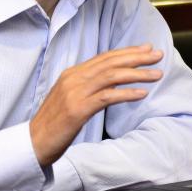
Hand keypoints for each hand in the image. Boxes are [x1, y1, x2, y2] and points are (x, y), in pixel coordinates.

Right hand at [29, 44, 162, 166]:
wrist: (33, 142)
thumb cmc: (53, 124)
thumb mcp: (69, 98)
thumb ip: (86, 87)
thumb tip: (109, 82)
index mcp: (72, 74)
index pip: (104, 58)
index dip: (127, 52)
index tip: (146, 49)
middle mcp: (74, 79)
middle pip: (111, 62)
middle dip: (137, 57)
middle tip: (158, 54)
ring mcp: (75, 93)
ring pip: (112, 76)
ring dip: (137, 74)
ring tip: (156, 75)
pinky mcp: (78, 109)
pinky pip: (107, 97)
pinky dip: (127, 93)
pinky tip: (142, 93)